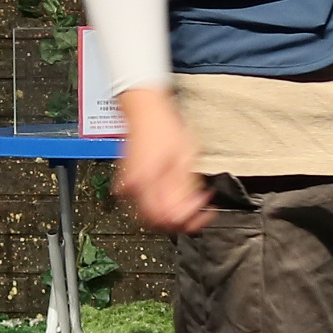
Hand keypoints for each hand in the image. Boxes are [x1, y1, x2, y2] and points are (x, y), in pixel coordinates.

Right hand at [112, 86, 211, 234]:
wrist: (144, 110)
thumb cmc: (163, 125)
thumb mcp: (185, 157)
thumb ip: (187, 187)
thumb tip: (192, 208)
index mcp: (147, 181)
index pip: (168, 217)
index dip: (189, 218)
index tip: (204, 211)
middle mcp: (134, 187)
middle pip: (157, 223)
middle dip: (180, 221)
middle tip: (198, 213)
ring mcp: (129, 186)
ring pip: (149, 218)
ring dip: (170, 216)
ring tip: (188, 204)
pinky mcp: (128, 183)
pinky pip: (143, 205)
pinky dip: (159, 206)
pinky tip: (173, 197)